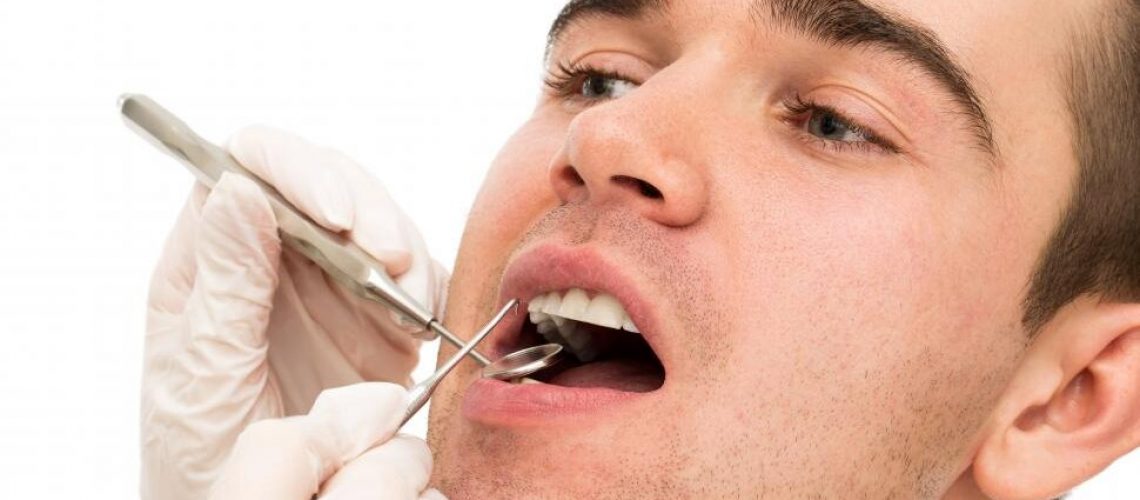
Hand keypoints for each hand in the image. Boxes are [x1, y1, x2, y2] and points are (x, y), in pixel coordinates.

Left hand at [141, 126, 447, 498]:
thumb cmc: (204, 457)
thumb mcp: (204, 375)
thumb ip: (224, 284)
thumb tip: (238, 188)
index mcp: (211, 260)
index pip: (247, 167)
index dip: (295, 170)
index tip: (335, 213)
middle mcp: (272, 258)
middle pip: (326, 184)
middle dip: (368, 211)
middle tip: (391, 260)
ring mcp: (327, 284)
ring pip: (377, 223)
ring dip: (404, 252)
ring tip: (410, 302)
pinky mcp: (374, 316)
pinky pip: (414, 277)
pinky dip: (430, 290)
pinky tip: (422, 322)